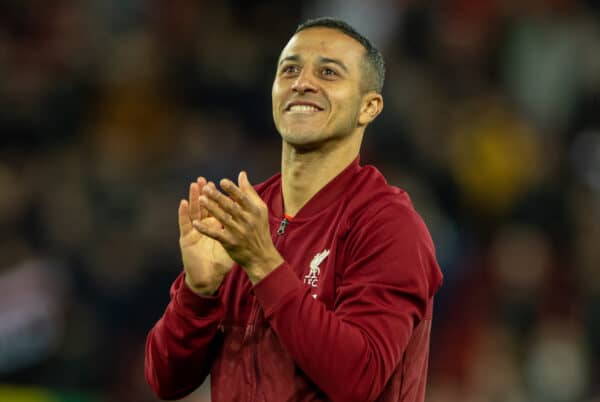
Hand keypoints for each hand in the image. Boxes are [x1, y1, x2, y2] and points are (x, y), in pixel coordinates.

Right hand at [179, 177, 233, 295]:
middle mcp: (203, 227)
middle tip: (204, 179)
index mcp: (215, 226)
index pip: (216, 208)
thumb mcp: (232, 244)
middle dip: (204, 193)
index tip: (221, 183)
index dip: (218, 196)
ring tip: (194, 185)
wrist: (208, 278)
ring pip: (193, 211)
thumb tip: (250, 220)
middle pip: (203, 207)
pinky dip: (183, 213)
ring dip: (193, 198)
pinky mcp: (186, 239)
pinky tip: (183, 203)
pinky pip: (184, 224)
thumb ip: (239, 231)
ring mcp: (194, 232)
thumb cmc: (220, 262)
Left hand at [193, 171, 283, 283]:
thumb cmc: (260, 229)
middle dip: (218, 197)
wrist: (261, 256)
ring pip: (223, 218)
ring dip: (211, 209)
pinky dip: (205, 229)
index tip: (222, 181)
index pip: (242, 198)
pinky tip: (195, 223)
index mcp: (254, 211)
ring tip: (200, 199)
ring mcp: (238, 232)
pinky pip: (216, 234)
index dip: (232, 189)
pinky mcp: (230, 243)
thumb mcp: (260, 209)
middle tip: (206, 188)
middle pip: (231, 207)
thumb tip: (242, 174)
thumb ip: (249, 191)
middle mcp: (247, 220)